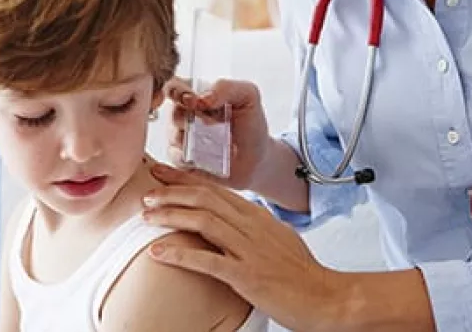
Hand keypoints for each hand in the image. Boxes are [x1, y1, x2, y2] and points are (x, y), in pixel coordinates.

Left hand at [143, 162, 345, 331]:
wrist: (326, 298)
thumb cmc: (303, 272)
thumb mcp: (278, 238)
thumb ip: (255, 227)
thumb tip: (235, 219)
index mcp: (259, 217)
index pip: (217, 190)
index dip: (187, 179)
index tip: (164, 173)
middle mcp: (252, 227)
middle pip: (206, 199)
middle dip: (172, 192)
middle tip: (147, 191)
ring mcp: (249, 250)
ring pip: (203, 222)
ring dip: (171, 216)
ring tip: (145, 216)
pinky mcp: (246, 275)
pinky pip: (207, 261)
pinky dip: (179, 255)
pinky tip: (157, 252)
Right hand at [163, 77, 269, 189]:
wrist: (257, 159)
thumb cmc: (251, 124)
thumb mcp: (248, 96)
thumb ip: (226, 87)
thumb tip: (201, 98)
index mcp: (197, 94)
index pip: (174, 86)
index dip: (177, 91)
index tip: (192, 101)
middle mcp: (185, 114)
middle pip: (173, 112)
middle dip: (188, 118)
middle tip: (209, 124)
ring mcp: (182, 137)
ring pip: (173, 135)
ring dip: (192, 138)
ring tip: (214, 142)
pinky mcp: (182, 159)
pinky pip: (176, 156)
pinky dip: (189, 157)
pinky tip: (206, 157)